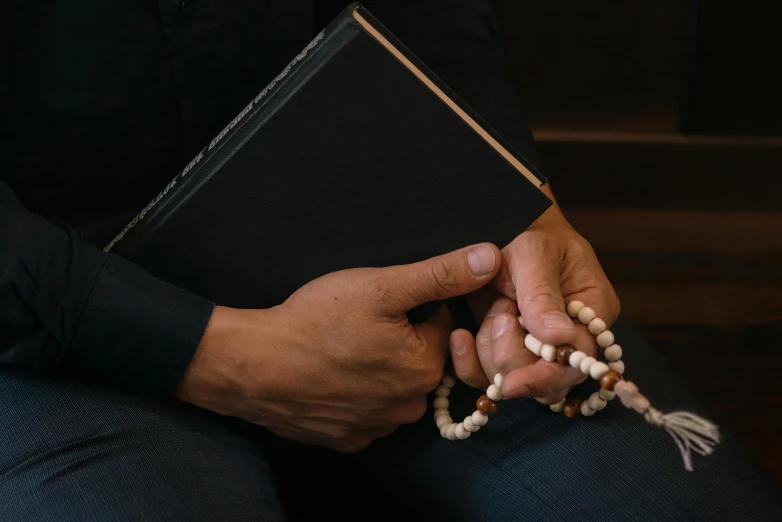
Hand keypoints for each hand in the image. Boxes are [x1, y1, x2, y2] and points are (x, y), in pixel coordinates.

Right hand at [177, 243, 500, 451]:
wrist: (252, 366)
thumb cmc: (316, 322)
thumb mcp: (381, 286)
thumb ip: (440, 274)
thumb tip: (492, 257)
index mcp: (425, 366)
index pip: (440, 325)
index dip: (413, 306)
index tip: (382, 300)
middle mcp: (409, 406)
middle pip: (417, 358)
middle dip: (398, 338)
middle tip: (358, 322)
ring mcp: (376, 428)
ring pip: (392, 386)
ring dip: (377, 368)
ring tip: (341, 346)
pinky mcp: (347, 439)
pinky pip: (366, 411)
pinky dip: (354, 394)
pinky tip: (331, 375)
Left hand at [452, 188, 619, 402]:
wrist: (498, 221)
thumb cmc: (527, 228)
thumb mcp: (534, 253)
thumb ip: (542, 295)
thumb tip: (559, 339)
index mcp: (591, 312)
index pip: (578, 361)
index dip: (546, 377)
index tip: (511, 382)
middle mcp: (569, 337)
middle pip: (546, 381)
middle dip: (511, 357)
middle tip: (498, 313)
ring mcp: (536, 346)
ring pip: (514, 379)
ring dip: (491, 350)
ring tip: (492, 305)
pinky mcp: (505, 348)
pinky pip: (486, 375)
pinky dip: (468, 361)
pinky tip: (460, 335)